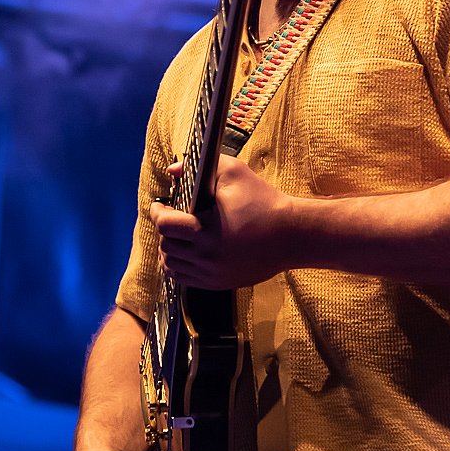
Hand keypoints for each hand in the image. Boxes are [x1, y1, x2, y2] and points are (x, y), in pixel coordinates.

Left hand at [150, 155, 295, 288]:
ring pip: (172, 265)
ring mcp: (212, 273)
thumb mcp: (234, 173)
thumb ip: (199, 168)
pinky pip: (185, 279)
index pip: (164, 225)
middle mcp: (206, 256)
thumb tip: (173, 169)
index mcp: (206, 230)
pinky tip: (185, 253)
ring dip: (169, 249)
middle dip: (164, 230)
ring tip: (175, 236)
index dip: (157, 212)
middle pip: (166, 246)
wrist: (292, 235)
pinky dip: (178, 266)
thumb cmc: (264, 201)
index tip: (160, 205)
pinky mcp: (219, 283)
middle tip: (170, 217)